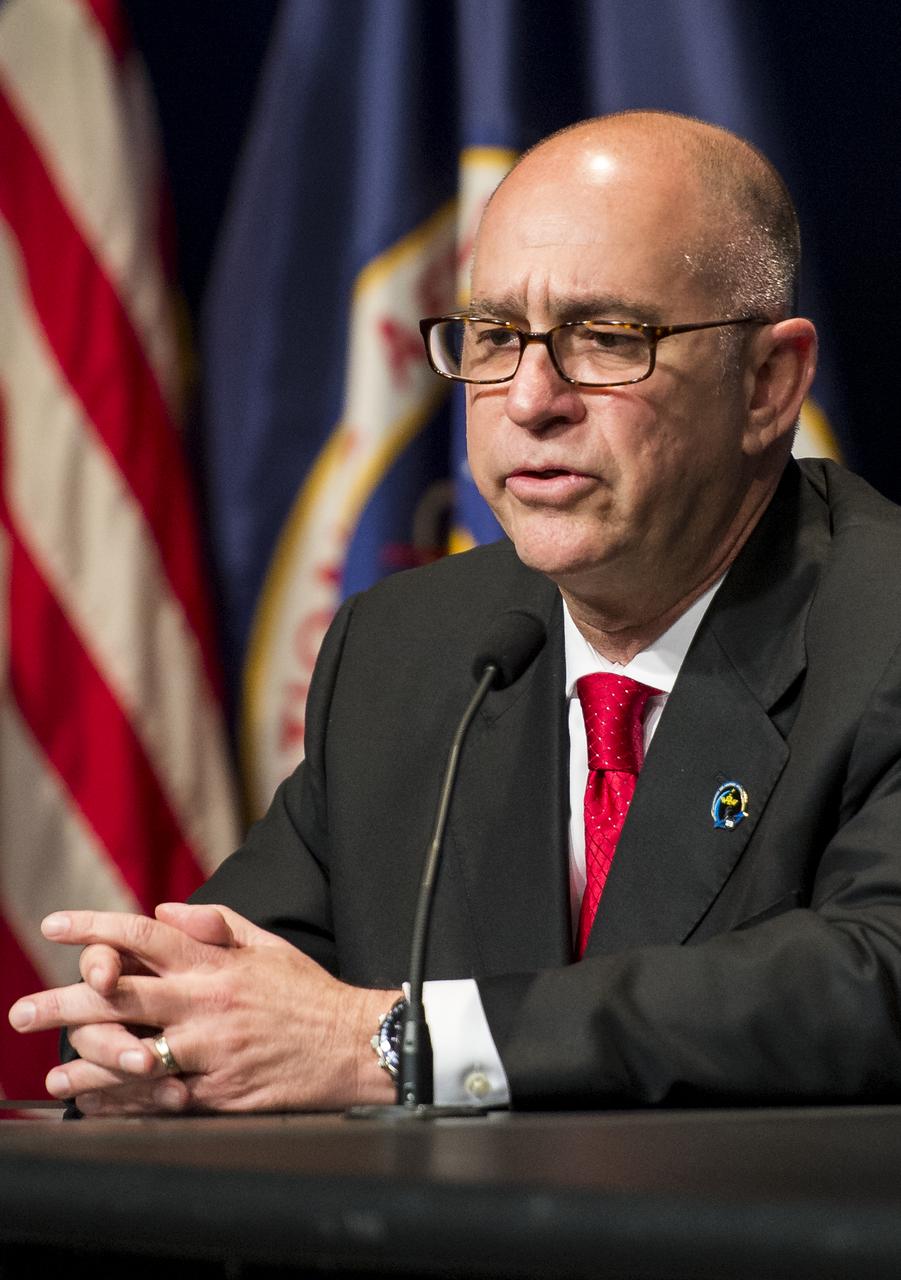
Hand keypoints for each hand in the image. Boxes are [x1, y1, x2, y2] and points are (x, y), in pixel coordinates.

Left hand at [8, 905, 397, 1114]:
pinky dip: (122, 1103)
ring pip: (130, 1054)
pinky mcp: (216, 1092)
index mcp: (213, 961)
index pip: (143, 934)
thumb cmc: (305, 991)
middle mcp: (204, 1002)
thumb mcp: (265, 942)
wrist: (350, 1043)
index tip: (54, 925)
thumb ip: (213, 922)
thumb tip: (164, 911)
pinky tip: (94, 1106)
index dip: (94, 927)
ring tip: (53, 1075)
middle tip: (21, 1012)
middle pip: (119, 996)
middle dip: (63, 1002)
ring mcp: (208, 1050)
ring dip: (84, 1065)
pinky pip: (158, 1098)